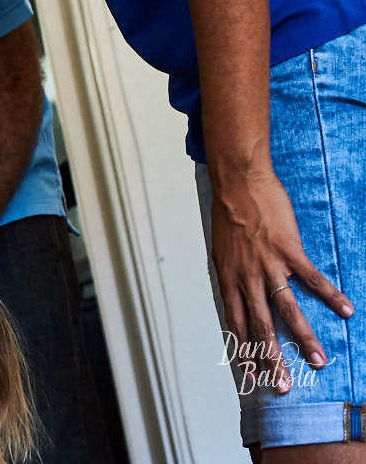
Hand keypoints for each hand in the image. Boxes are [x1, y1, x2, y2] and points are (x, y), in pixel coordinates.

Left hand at [211, 170, 353, 392]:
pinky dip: (330, 294)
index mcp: (228, 280)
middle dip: (272, 359)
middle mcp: (246, 278)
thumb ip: (233, 276)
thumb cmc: (228, 216)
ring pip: (287, 309)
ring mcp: (268, 264)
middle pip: (260, 326)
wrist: (237, 183)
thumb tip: (238, 295)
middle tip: (285, 386)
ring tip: (319, 361)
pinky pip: (312, 277)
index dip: (243, 351)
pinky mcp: (288, 249)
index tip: (252, 378)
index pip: (235, 325)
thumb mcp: (221, 251)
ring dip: (305, 337)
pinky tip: (347, 311)